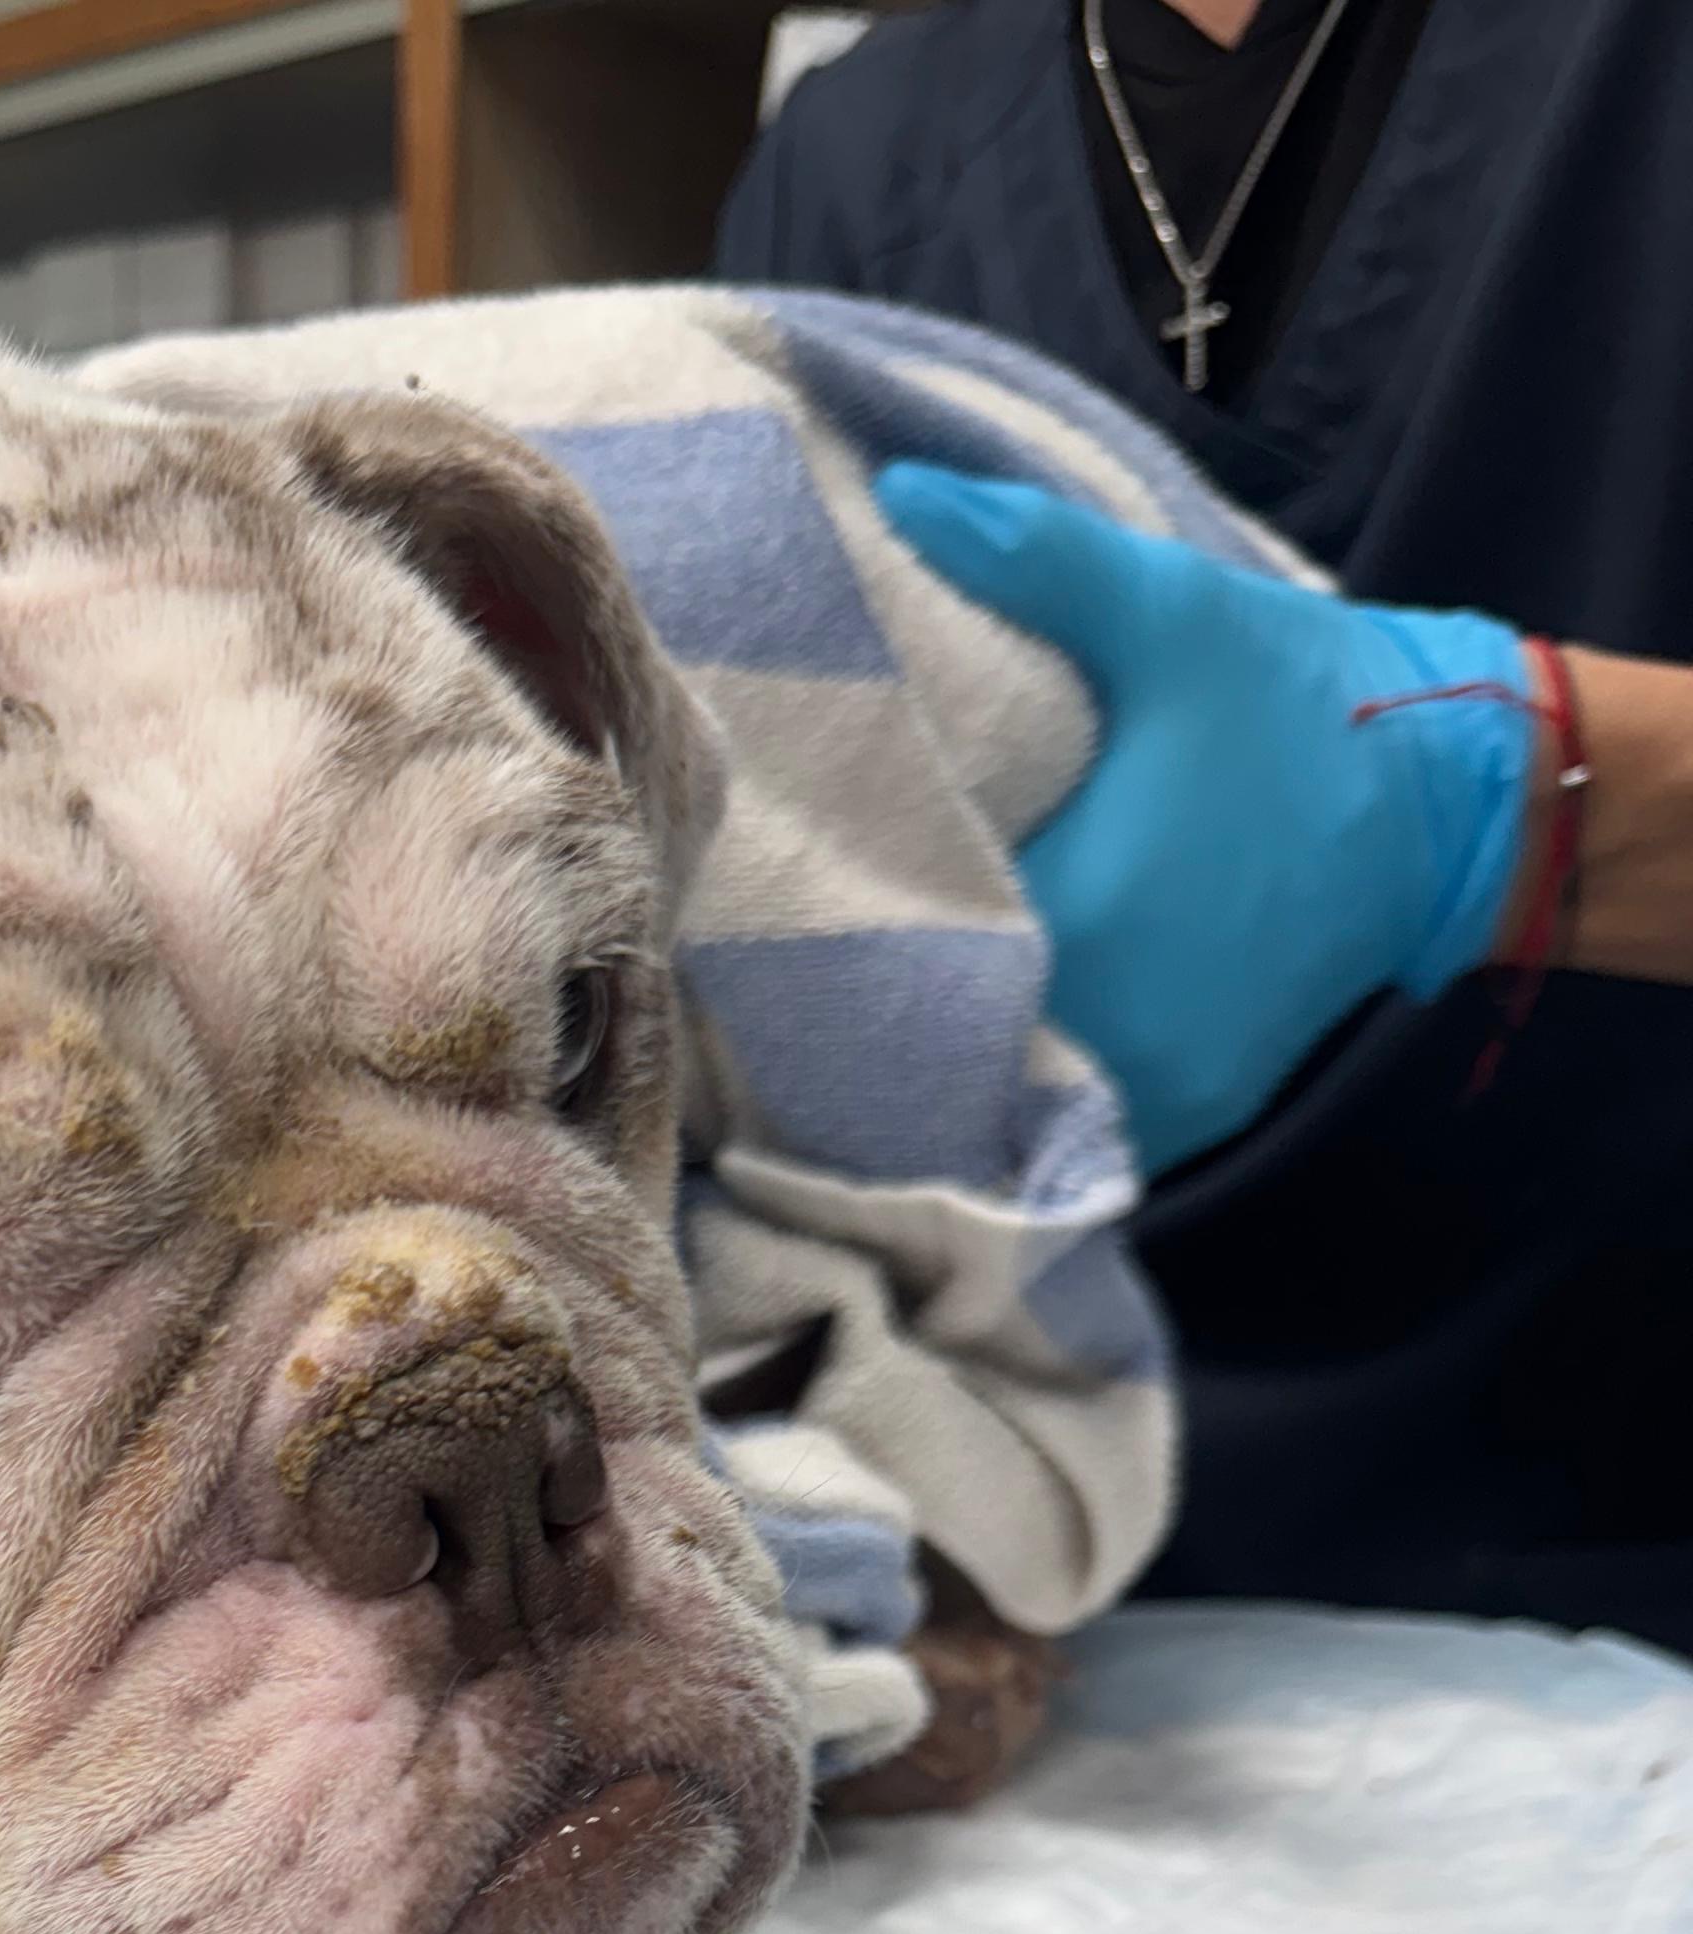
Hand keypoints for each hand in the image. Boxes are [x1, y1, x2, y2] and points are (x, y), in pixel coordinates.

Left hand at [874, 463, 1536, 1171]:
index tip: (791, 898)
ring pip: (1006, 1103)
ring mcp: (1154, 1091)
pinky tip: (984, 1033)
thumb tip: (901, 497)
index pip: (912, 956)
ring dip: (952, 1057)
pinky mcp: (1189, 1114)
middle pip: (945, 1049)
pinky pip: (1073, 1124)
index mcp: (1082, 921)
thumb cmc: (1303, 702)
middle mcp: (1110, 1034)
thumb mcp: (1168, 611)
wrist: (1453, 804)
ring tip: (884, 997)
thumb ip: (1031, 558)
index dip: (842, 929)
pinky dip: (1028, 1088)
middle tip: (812, 951)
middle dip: (884, 1003)